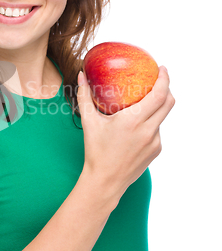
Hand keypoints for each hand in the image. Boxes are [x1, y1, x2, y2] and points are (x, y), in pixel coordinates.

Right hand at [76, 66, 174, 202]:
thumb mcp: (89, 122)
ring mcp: (155, 142)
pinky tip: (136, 126)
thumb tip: (81, 75)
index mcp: (133, 121)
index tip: (162, 69)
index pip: (159, 95)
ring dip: (156, 107)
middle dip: (167, 88)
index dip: (165, 79)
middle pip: (169, 103)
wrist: (105, 181)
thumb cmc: (95, 151)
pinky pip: (157, 130)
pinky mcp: (156, 150)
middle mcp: (148, 131)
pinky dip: (150, 123)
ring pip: (162, 117)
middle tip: (158, 79)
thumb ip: (84, 97)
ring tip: (142, 103)